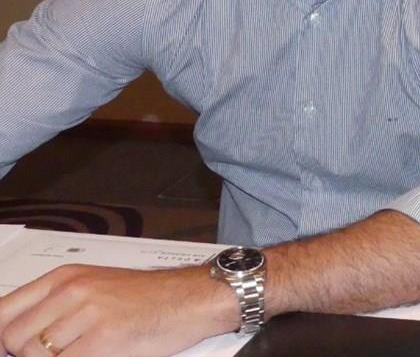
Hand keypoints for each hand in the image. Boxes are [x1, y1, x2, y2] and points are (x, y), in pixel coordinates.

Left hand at [0, 264, 234, 356]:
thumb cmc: (147, 298)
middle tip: (56, 353)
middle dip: (26, 354)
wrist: (191, 298)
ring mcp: (86, 315)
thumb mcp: (95, 288)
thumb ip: (55, 307)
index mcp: (64, 278)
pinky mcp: (104, 340)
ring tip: (81, 351)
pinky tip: (98, 354)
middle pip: (14, 338)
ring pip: (36, 353)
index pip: (4, 311)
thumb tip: (14, 339)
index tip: (10, 349)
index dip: (2, 338)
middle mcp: (71, 292)